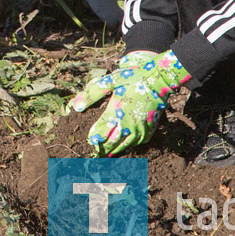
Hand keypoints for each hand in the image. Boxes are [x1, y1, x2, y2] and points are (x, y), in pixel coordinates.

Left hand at [68, 49, 190, 156]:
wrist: (158, 81)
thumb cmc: (132, 79)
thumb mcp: (111, 81)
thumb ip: (93, 93)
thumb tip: (76, 106)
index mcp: (117, 112)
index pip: (101, 131)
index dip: (94, 138)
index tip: (88, 141)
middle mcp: (128, 124)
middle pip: (112, 142)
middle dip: (102, 149)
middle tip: (94, 156)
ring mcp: (140, 129)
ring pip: (124, 145)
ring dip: (114, 151)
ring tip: (106, 156)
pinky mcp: (149, 131)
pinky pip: (136, 143)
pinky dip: (128, 146)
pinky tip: (123, 147)